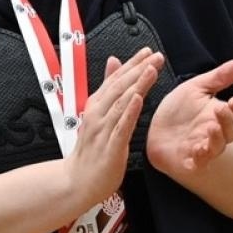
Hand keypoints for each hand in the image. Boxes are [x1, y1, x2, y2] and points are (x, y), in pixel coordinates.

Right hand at [62, 48, 161, 209]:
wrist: (77, 181)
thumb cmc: (90, 150)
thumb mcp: (98, 113)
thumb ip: (107, 87)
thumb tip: (114, 61)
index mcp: (97, 105)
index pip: (116, 79)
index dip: (132, 64)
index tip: (147, 51)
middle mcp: (98, 114)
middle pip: (120, 87)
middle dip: (138, 69)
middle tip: (155, 55)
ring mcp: (104, 130)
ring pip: (122, 103)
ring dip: (137, 84)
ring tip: (151, 70)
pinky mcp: (110, 147)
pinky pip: (121, 127)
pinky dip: (129, 112)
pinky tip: (138, 99)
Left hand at [146, 59, 232, 175]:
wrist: (155, 127)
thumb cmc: (179, 109)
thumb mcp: (197, 87)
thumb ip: (219, 77)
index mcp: (221, 116)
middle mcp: (216, 134)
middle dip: (230, 121)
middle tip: (221, 109)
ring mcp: (203, 148)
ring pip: (218, 147)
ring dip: (218, 138)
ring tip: (212, 126)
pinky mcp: (188, 160)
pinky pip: (199, 163)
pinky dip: (201, 158)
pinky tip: (198, 149)